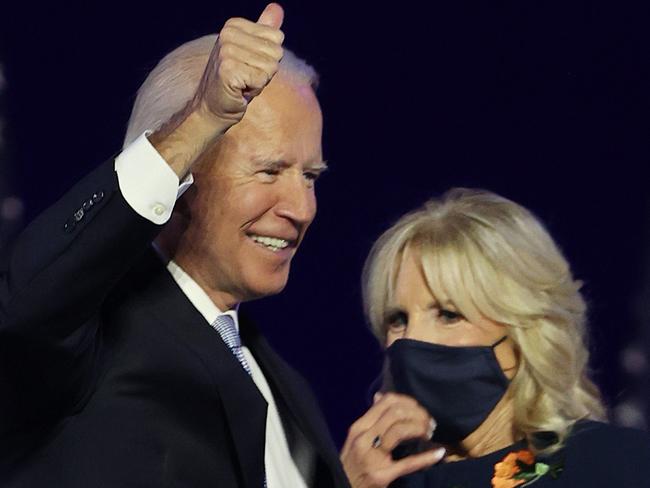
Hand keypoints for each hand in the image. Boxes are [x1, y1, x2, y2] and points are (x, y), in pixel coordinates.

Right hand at [149, 3, 284, 176]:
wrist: (212, 108)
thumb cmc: (236, 82)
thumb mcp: (253, 53)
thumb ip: (264, 30)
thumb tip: (277, 7)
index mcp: (233, 25)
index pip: (277, 38)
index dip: (268, 58)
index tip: (249, 65)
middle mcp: (228, 34)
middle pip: (276, 52)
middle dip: (265, 71)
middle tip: (245, 77)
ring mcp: (226, 51)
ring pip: (270, 67)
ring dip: (259, 81)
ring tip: (242, 83)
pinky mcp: (228, 69)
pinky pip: (261, 80)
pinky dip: (254, 90)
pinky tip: (239, 90)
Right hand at [340, 393, 444, 487]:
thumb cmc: (351, 464)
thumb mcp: (355, 439)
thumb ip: (370, 420)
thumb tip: (380, 397)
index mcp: (359, 428)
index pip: (386, 402)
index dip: (407, 402)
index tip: (418, 408)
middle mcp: (363, 439)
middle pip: (395, 414)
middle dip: (417, 415)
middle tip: (429, 423)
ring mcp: (371, 457)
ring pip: (399, 431)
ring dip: (420, 429)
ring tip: (429, 434)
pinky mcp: (381, 476)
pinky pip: (407, 463)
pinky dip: (426, 458)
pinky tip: (438, 453)